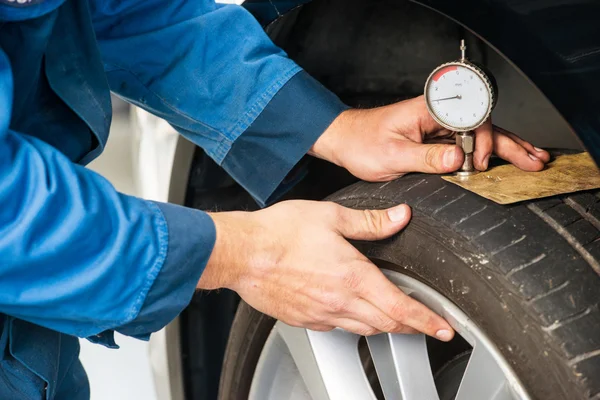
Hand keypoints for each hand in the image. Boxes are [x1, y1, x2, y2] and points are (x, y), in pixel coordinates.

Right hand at [200, 201, 454, 340]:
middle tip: (423, 323)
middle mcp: (339, 301)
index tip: (443, 328)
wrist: (241, 253)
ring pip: (363, 329)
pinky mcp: (303, 319)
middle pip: (386, 324)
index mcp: (352, 275)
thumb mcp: (331, 216)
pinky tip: (349, 310)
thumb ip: (370, 221)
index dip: (427, 321)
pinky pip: (336, 328)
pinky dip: (352, 322)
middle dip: (410, 325)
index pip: (400, 308)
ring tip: (392, 318)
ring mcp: (320, 314)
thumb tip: (399, 216)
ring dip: (383, 325)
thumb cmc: (279, 233)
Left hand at [310, 95, 550, 180]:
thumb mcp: (393, 155)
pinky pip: (467, 145)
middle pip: (484, 127)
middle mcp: (438, 116)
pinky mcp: (436, 139)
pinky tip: (504, 161)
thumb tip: (458, 160)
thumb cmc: (363, 142)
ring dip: (506, 149)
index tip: (477, 165)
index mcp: (430, 111)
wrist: (345, 141)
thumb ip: (427, 158)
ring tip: (531, 160)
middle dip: (510, 145)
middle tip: (534, 161)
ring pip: (480, 136)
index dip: (481, 143)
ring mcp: (439, 127)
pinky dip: (488, 154)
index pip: (470, 121)